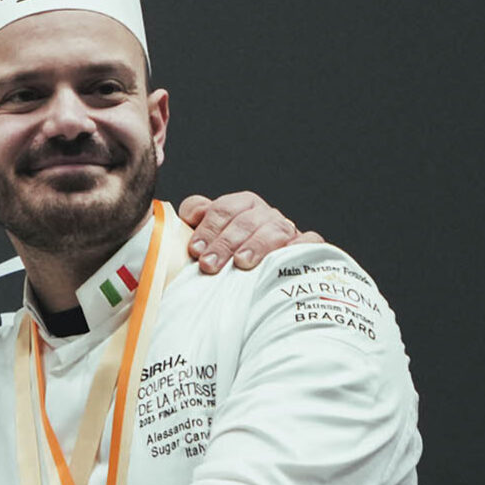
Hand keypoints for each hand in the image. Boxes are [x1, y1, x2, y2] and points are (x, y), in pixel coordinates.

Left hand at [177, 192, 322, 273]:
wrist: (268, 278)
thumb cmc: (231, 259)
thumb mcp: (209, 242)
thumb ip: (193, 227)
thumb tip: (175, 226)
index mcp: (240, 206)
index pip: (222, 209)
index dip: (207, 227)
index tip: (194, 250)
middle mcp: (264, 214)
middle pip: (244, 220)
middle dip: (224, 242)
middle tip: (208, 264)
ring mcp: (287, 229)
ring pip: (273, 229)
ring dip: (256, 245)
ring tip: (241, 263)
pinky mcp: (308, 247)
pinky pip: (310, 242)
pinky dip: (301, 246)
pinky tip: (288, 256)